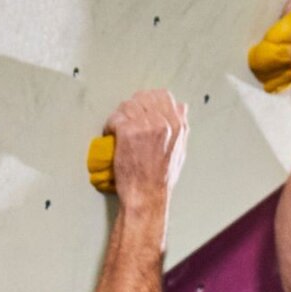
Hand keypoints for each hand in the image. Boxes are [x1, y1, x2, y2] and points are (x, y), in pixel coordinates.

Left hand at [105, 90, 188, 206]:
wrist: (147, 196)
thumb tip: (181, 108)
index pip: (163, 96)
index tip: (140, 109)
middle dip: (132, 107)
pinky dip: (110, 126)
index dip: (148, 100)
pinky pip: (115, 118)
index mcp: (178, 126)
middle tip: (126, 119)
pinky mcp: (129, 132)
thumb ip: (180, 126)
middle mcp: (164, 122)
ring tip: (118, 129)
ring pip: (127, 105)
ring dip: (120, 116)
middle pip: (143, 96)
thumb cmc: (160, 179)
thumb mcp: (180, 150)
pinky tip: (111, 136)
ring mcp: (146, 126)